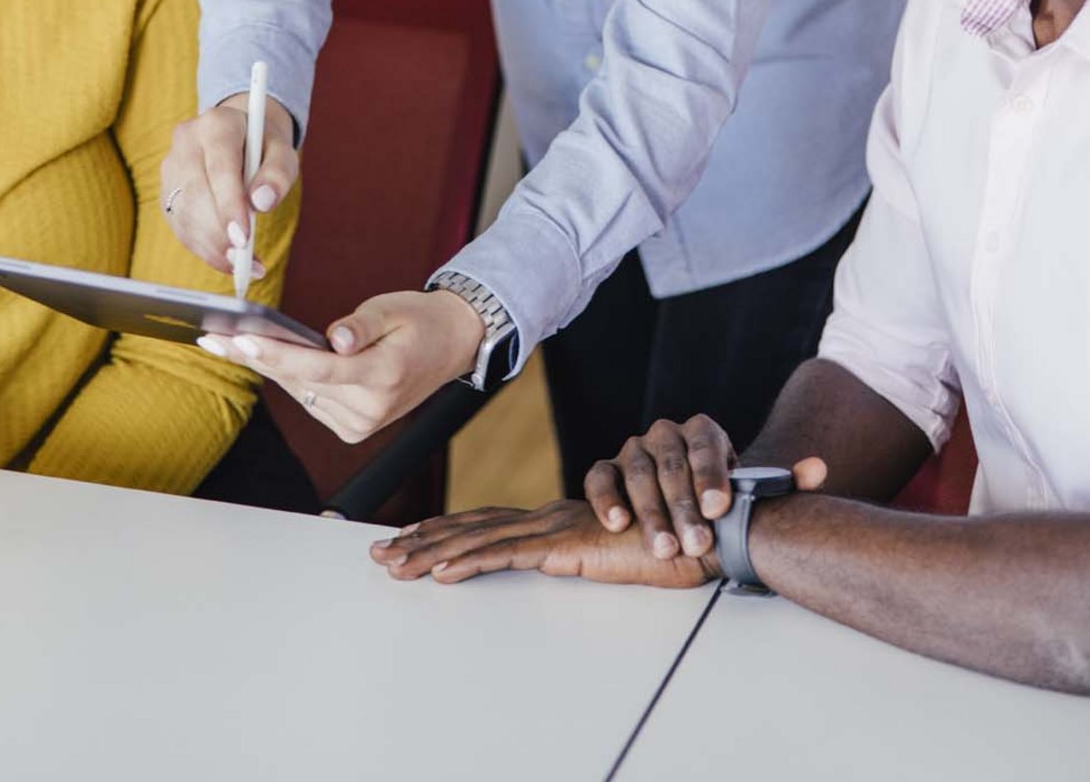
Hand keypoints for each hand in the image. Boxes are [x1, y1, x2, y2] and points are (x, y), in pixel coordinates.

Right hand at [160, 95, 297, 272]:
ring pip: (183, 213)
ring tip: (240, 264)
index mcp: (216, 123)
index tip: (243, 238)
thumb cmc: (262, 147)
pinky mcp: (166, 192)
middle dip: (218, 231)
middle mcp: (186, 140)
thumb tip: (262, 203)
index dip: (229, 205)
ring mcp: (171, 166)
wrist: (239, 137)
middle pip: (196, 193)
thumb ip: (278, 174)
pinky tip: (226, 260)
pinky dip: (203, 249)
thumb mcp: (281, 152)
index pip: (219, 166)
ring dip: (210, 246)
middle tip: (242, 258)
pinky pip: (180, 226)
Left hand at [197, 288, 484, 440]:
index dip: (276, 355)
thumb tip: (333, 339)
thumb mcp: (394, 308)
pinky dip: (289, 377)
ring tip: (225, 344)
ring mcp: (361, 423)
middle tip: (212, 337)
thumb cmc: (421, 321)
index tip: (240, 341)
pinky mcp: (353, 428)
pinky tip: (263, 357)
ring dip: (266, 367)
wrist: (453, 346)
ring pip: (300, 391)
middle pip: (300, 381)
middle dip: (255, 357)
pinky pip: (310, 398)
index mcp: (383, 376)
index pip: (318, 368)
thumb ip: (361, 325)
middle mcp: (370, 409)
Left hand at [371, 500, 715, 588]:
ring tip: (393, 563)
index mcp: (558, 521)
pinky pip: (504, 554)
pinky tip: (439, 570)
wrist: (707, 530)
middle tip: (382, 551)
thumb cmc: (676, 544)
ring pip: (476, 538)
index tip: (413, 538)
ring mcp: (555, 528)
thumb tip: (571, 562)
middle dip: (422, 538)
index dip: (450, 529)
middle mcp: (549, 518)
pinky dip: (467, 560)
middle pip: (472, 526)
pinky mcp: (565, 544)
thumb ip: (592, 553)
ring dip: (429, 551)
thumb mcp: (621, 553)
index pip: (491, 523)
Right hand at [584, 414, 826, 561]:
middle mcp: (666, 433)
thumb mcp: (748, 494)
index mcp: (703, 432)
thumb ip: (783, 483)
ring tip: (664, 548)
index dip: (712, 476)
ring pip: (638, 474)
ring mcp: (633, 450)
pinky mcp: (606, 470)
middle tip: (697, 544)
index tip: (720, 510)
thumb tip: (818, 470)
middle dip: (683, 507)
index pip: (705, 445)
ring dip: (651, 513)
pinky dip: (607, 499)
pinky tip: (619, 523)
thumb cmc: (718, 503)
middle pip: (672, 465)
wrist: (678, 510)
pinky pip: (599, 477)